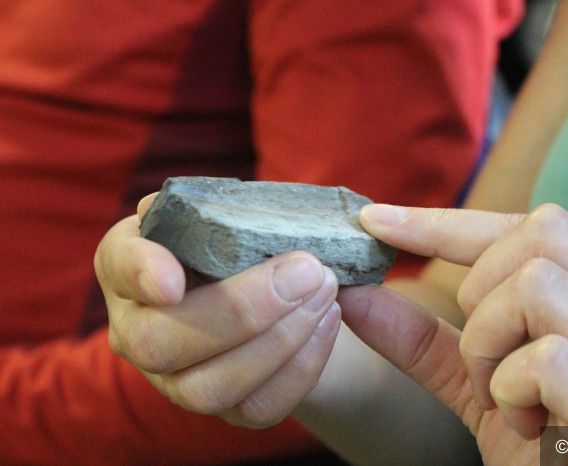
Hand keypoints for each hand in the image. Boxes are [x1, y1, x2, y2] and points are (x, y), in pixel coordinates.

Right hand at [94, 195, 340, 427]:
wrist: (269, 288)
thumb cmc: (236, 242)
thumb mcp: (222, 212)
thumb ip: (214, 206)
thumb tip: (225, 207)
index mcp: (129, 269)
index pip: (118, 266)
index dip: (141, 273)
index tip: (173, 279)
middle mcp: (137, 333)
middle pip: (160, 344)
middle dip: (241, 310)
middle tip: (306, 269)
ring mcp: (177, 382)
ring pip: (211, 387)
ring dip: (280, 339)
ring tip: (324, 291)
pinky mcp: (227, 410)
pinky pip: (259, 407)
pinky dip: (302, 366)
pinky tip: (326, 321)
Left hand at [339, 203, 567, 464]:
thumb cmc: (538, 450)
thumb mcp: (474, 380)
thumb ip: (422, 337)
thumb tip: (354, 295)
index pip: (535, 226)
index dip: (448, 221)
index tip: (375, 221)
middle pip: (541, 235)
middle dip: (478, 292)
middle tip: (480, 359)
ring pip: (538, 287)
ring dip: (487, 346)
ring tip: (500, 397)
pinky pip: (548, 359)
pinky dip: (509, 390)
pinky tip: (524, 425)